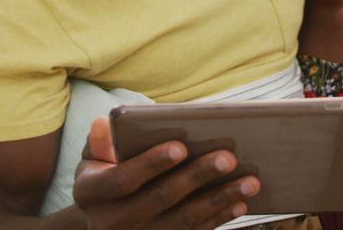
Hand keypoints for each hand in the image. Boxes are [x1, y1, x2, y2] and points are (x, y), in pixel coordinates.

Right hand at [71, 117, 260, 228]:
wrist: (103, 223)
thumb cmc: (105, 180)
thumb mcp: (92, 161)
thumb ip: (100, 143)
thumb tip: (103, 122)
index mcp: (92, 194)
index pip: (123, 179)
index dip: (151, 163)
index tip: (181, 146)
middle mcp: (112, 223)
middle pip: (160, 199)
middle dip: (197, 177)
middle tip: (228, 157)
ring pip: (183, 221)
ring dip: (219, 200)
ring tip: (249, 181)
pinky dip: (219, 218)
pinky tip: (240, 203)